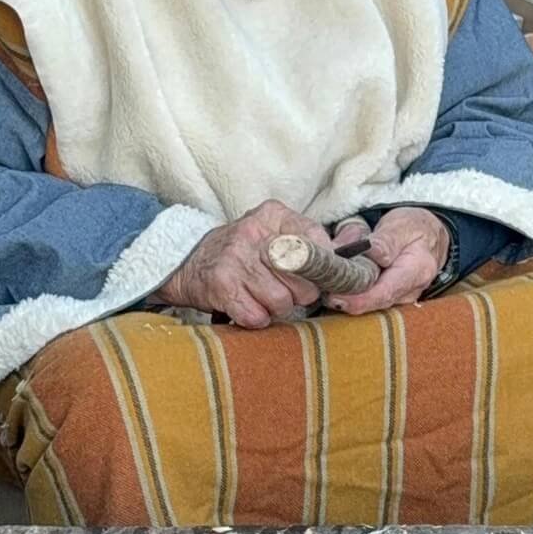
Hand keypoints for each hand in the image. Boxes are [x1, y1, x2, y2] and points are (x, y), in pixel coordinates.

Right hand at [155, 200, 323, 327]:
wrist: (188, 265)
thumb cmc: (241, 253)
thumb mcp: (270, 233)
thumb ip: (306, 242)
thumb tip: (344, 263)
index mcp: (272, 215)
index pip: (317, 241)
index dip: (325, 267)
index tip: (322, 277)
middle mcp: (253, 232)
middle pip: (304, 279)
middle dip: (299, 294)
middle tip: (284, 289)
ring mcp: (236, 258)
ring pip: (282, 302)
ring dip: (275, 308)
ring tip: (261, 296)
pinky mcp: (221, 285)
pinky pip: (258, 317)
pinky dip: (256, 319)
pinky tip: (246, 305)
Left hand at [328, 207, 449, 314]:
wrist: (429, 235)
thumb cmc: (414, 228)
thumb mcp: (402, 225)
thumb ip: (387, 239)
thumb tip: (372, 251)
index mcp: (417, 270)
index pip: (387, 292)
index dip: (360, 299)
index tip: (336, 297)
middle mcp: (412, 290)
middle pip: (377, 303)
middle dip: (349, 302)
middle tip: (323, 294)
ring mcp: (403, 298)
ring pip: (373, 305)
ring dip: (349, 300)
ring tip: (327, 289)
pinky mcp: (393, 298)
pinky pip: (372, 301)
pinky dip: (354, 297)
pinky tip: (338, 289)